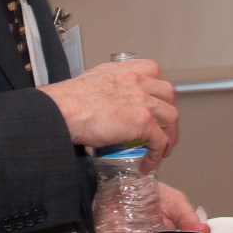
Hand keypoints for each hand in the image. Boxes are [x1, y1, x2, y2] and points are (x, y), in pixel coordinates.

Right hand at [40, 58, 177, 161]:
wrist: (62, 111)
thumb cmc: (67, 101)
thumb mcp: (93, 83)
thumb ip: (109, 89)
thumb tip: (111, 104)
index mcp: (125, 70)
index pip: (154, 72)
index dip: (158, 91)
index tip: (156, 103)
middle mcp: (137, 80)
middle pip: (168, 94)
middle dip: (168, 112)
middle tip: (163, 128)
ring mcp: (142, 100)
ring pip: (171, 117)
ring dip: (169, 136)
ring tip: (162, 150)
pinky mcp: (141, 121)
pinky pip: (159, 141)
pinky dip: (157, 154)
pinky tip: (148, 163)